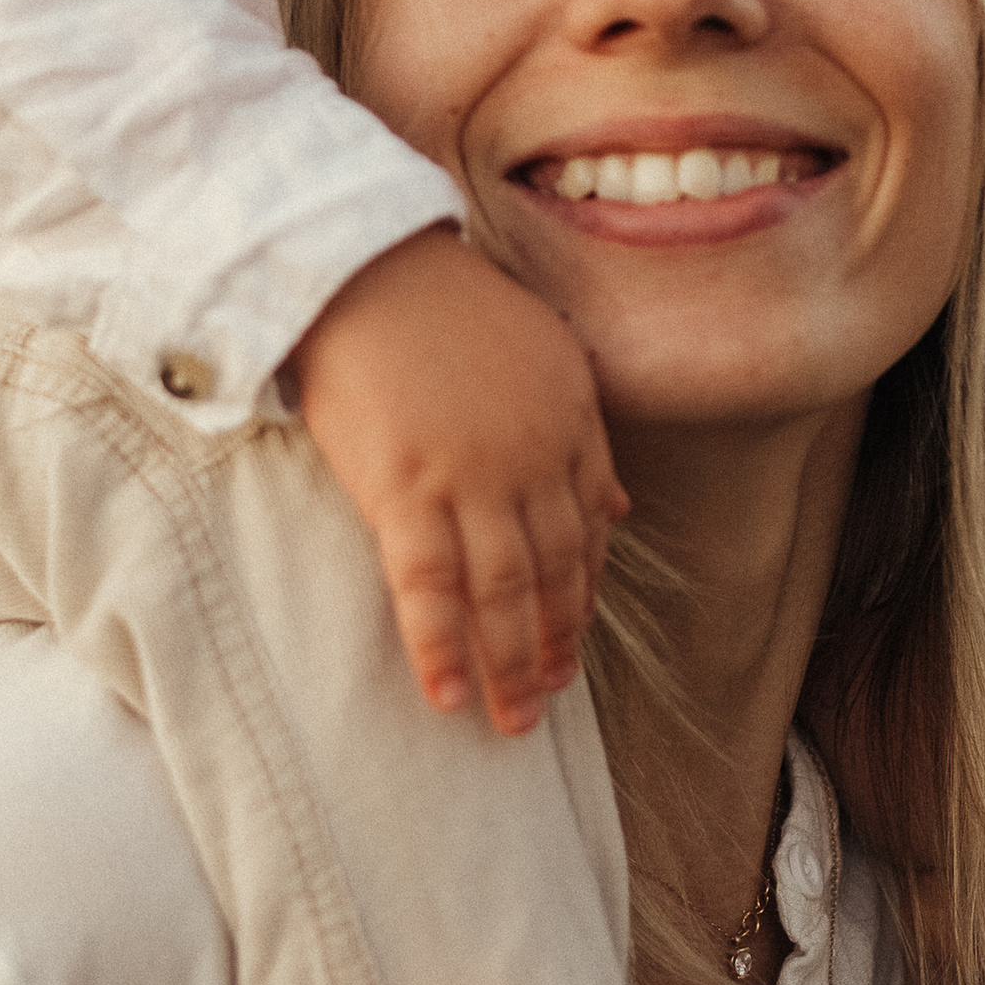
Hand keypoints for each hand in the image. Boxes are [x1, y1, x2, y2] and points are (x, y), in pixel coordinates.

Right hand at [291, 229, 626, 735]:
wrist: (364, 265)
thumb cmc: (441, 299)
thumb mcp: (544, 351)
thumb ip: (584, 432)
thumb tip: (620, 510)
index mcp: (569, 422)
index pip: (587, 529)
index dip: (583, 592)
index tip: (574, 638)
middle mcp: (532, 459)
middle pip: (554, 572)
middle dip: (554, 643)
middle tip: (546, 700)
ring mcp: (472, 478)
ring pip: (503, 592)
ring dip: (512, 664)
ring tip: (511, 719)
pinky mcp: (406, 490)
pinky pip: (428, 587)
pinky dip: (441, 646)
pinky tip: (447, 694)